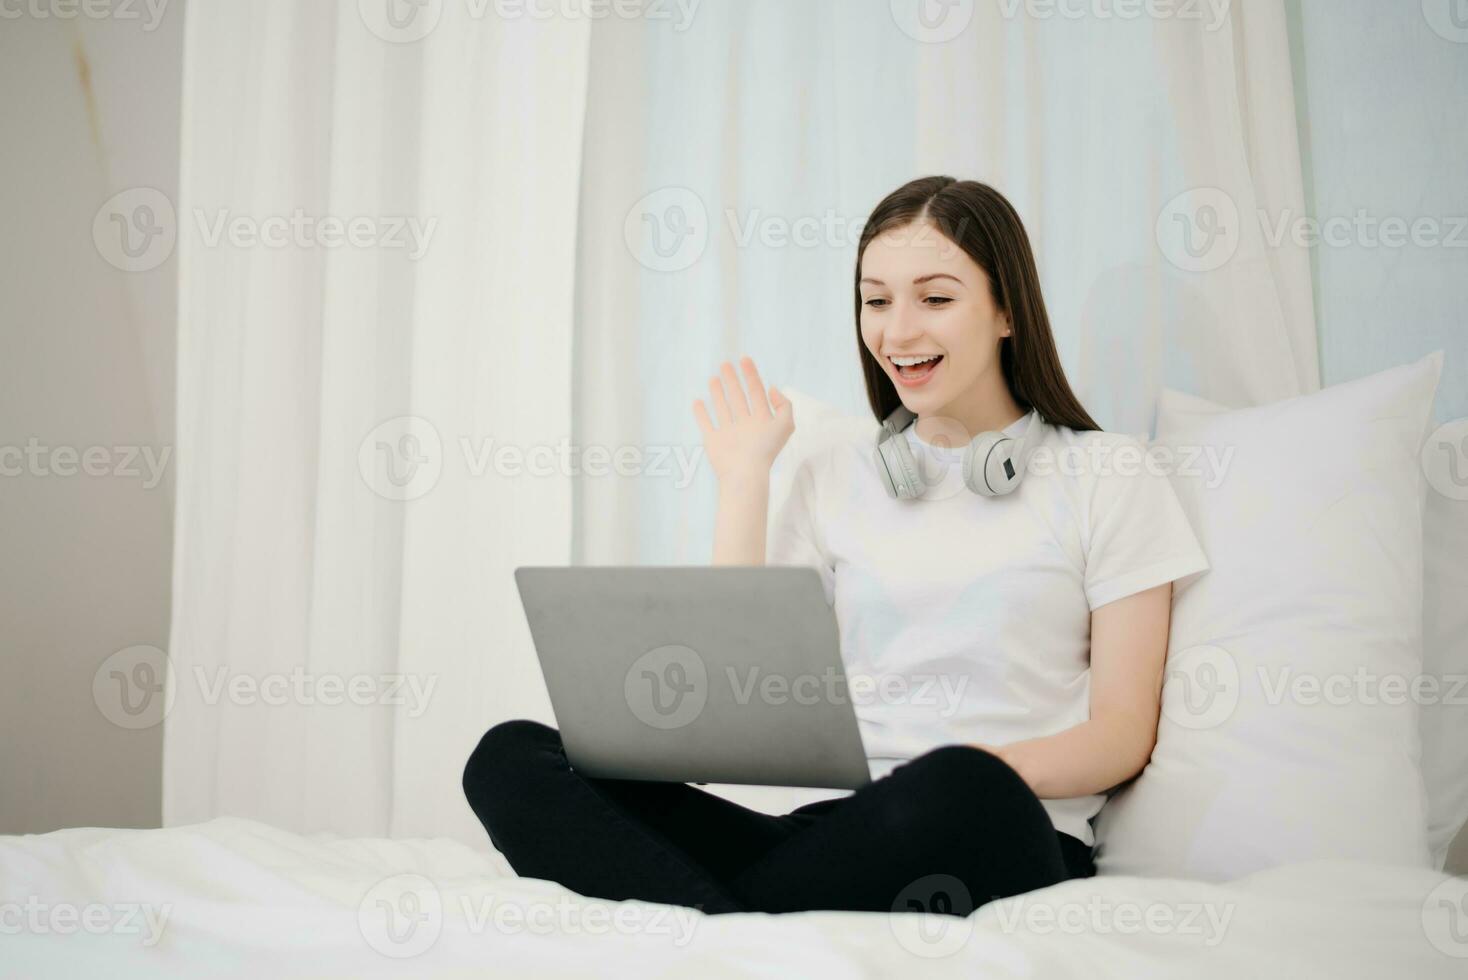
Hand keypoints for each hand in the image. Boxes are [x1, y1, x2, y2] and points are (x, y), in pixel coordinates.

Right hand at [692, 356, 794, 482]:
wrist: (744, 473)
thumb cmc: (765, 451)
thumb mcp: (785, 425)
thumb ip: (784, 405)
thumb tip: (773, 389)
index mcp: (761, 420)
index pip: (756, 392)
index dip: (752, 375)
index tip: (745, 360)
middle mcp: (744, 424)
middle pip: (738, 397)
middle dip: (733, 380)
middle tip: (726, 364)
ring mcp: (728, 432)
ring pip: (723, 408)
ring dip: (718, 393)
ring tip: (714, 378)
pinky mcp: (714, 440)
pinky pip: (706, 423)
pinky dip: (701, 414)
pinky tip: (697, 402)